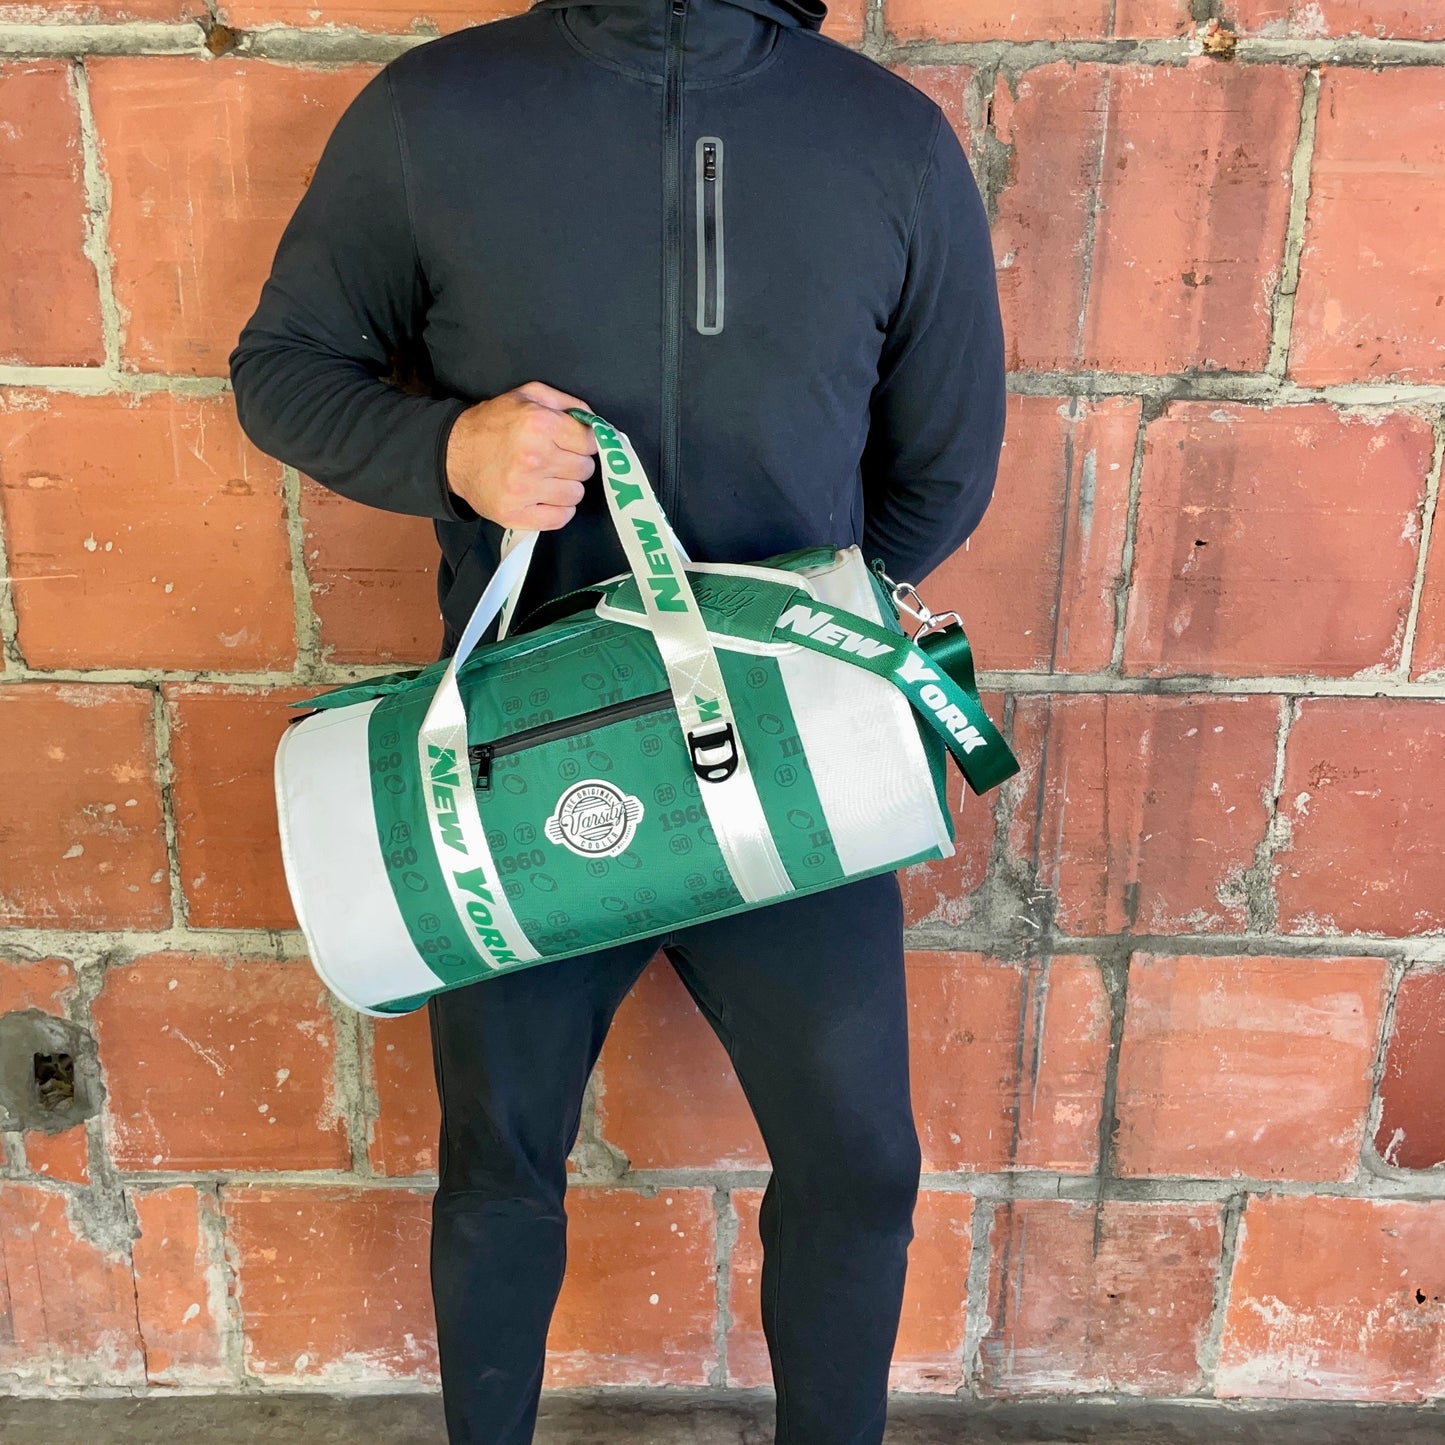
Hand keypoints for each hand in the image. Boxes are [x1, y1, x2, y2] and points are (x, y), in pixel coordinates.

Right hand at [445, 381, 597, 530]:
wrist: (453, 453)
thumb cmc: (494, 422)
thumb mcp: (528, 396)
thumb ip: (567, 402)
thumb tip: (596, 422)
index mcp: (539, 424)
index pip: (590, 442)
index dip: (585, 442)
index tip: (574, 443)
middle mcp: (533, 458)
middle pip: (585, 469)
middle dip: (575, 463)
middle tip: (556, 459)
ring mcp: (524, 490)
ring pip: (575, 494)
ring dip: (566, 486)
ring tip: (547, 477)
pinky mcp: (515, 514)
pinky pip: (561, 518)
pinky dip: (558, 509)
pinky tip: (545, 497)